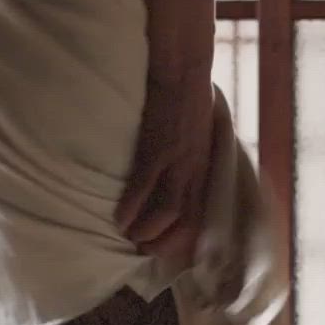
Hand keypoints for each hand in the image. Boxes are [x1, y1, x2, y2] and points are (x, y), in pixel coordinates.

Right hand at [115, 77, 215, 267]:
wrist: (182, 72)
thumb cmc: (190, 102)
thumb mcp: (200, 139)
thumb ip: (192, 163)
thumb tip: (179, 184)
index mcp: (205, 170)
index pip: (203, 218)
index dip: (187, 242)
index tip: (169, 252)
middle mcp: (195, 171)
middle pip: (187, 224)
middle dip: (165, 244)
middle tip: (143, 249)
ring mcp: (177, 162)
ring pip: (168, 213)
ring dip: (146, 232)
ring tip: (129, 237)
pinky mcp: (157, 150)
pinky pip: (143, 189)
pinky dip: (130, 209)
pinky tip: (119, 219)